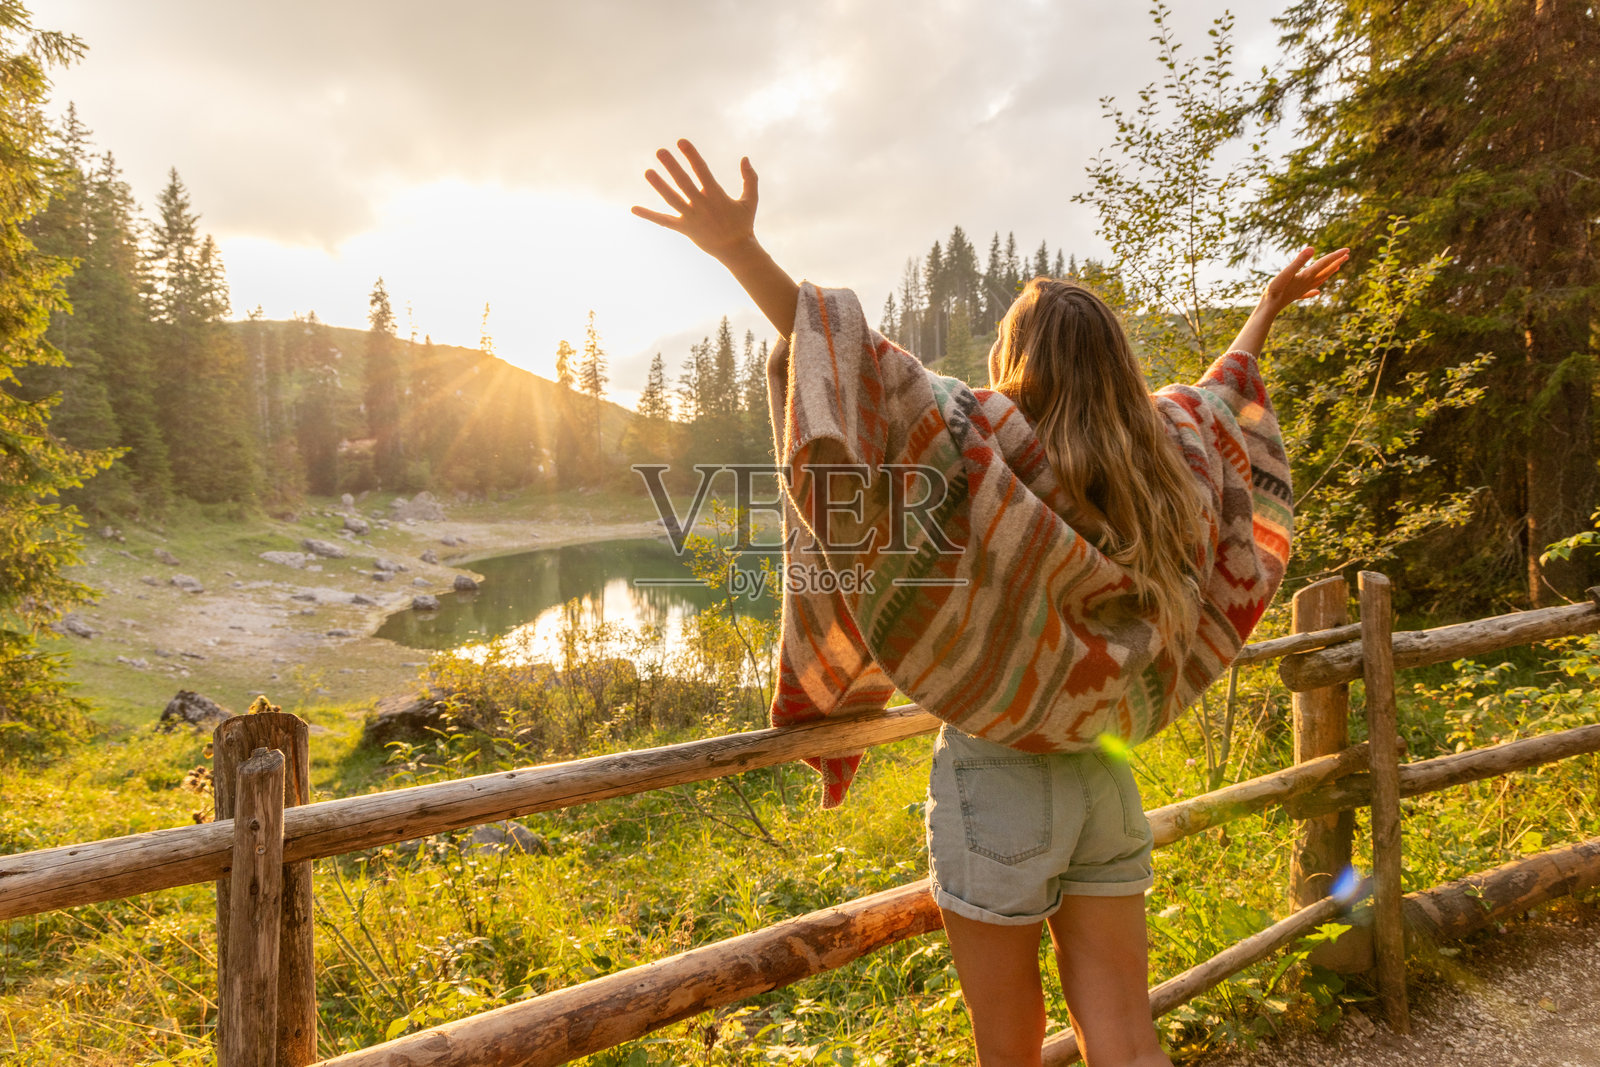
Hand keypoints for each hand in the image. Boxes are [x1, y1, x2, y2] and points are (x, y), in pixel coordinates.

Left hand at [632, 139, 759, 262]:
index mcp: (716, 195)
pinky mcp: (684, 228)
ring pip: (672, 199)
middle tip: (660, 151)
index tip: (681, 142)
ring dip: (659, 186)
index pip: (701, 171)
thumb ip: (750, 178)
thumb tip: (745, 158)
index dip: (691, 155)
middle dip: (672, 166)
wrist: (736, 250)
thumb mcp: (750, 200)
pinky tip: (633, 208)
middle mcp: (701, 205)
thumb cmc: (743, 223)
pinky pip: (663, 221)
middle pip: (683, 183)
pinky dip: (649, 215)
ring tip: (647, 172)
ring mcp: (691, 217)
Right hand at [1260, 246, 1349, 313]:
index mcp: (1307, 275)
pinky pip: (1309, 292)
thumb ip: (1299, 261)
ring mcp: (1303, 289)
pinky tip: (1317, 292)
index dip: (1336, 255)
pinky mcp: (1296, 295)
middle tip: (1347, 254)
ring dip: (1329, 273)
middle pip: (1326, 271)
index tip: (1347, 249)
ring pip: (1320, 279)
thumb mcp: (1286, 272)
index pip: (1324, 263)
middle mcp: (1308, 282)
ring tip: (1337, 267)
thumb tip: (1312, 248)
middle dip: (1337, 262)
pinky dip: (1315, 290)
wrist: (1269, 307)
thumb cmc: (1276, 290)